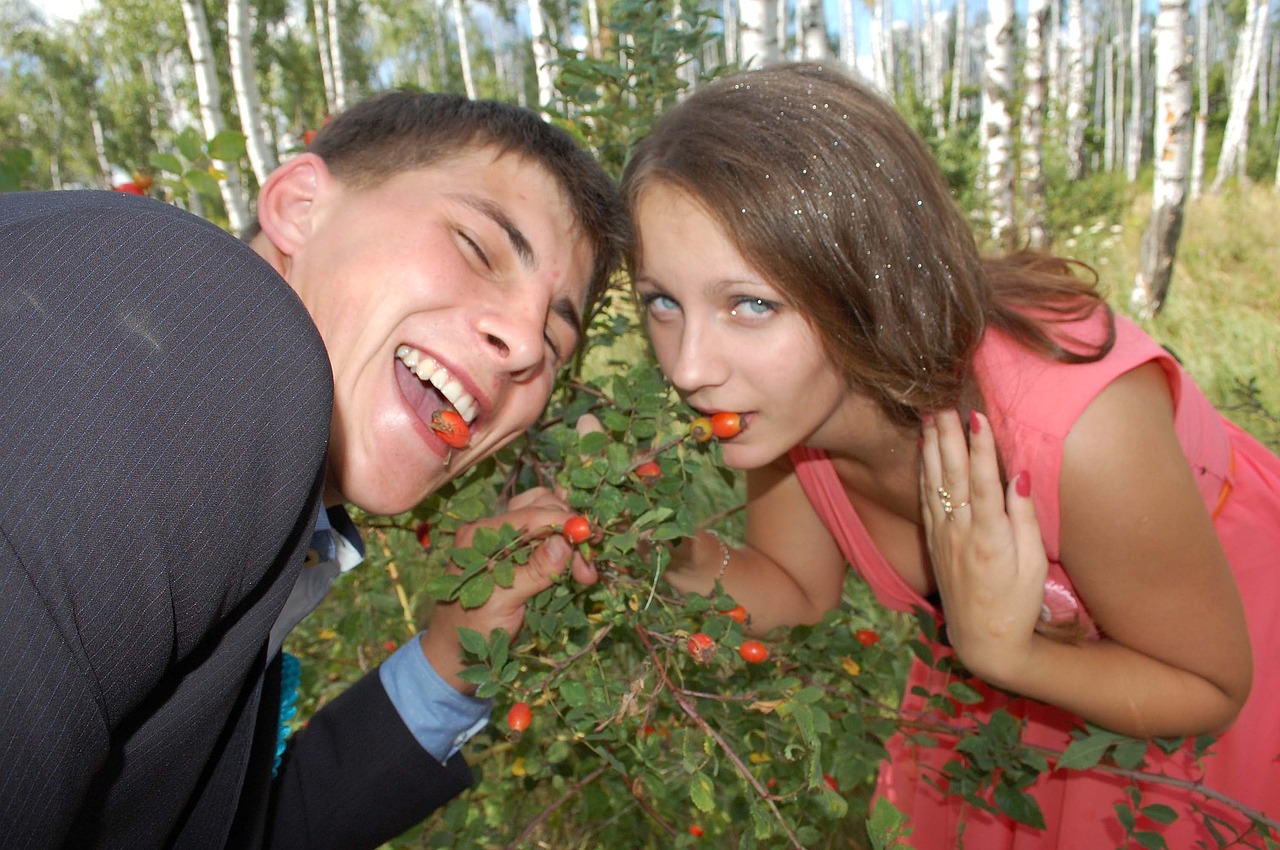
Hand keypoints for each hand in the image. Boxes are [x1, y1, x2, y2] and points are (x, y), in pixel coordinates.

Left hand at [421, 486, 597, 692]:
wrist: (455, 652)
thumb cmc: (472, 629)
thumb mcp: (502, 601)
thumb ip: (533, 571)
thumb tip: (564, 543)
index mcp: (481, 534)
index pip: (531, 515)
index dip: (565, 524)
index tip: (591, 543)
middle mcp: (491, 529)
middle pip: (540, 507)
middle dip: (569, 531)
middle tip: (588, 566)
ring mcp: (501, 538)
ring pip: (544, 516)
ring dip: (568, 536)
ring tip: (583, 568)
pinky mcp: (513, 551)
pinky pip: (542, 535)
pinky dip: (562, 546)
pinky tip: (574, 564)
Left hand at [919, 409, 1046, 687]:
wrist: (983, 640)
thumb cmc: (1018, 602)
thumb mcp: (1033, 564)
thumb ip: (1025, 518)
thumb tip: (1021, 475)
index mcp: (991, 538)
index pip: (984, 483)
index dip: (980, 448)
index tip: (977, 415)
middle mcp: (961, 533)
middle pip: (953, 475)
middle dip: (949, 436)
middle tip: (944, 401)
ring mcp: (944, 536)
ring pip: (934, 482)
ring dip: (932, 447)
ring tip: (930, 414)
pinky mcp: (935, 542)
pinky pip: (926, 499)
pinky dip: (924, 471)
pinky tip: (924, 450)